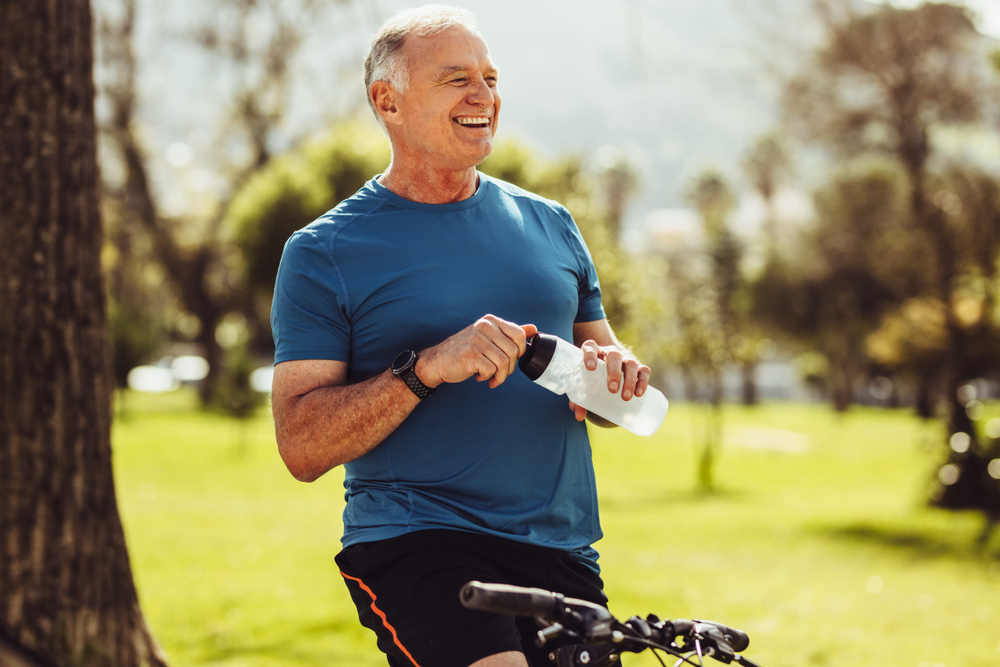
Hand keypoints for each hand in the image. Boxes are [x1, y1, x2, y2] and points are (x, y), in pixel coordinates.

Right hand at [416, 315, 537, 388]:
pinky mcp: (471, 355)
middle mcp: (484, 327)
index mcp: (490, 321)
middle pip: (513, 352)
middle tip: (498, 373)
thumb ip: (510, 333)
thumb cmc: (464, 351)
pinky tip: (479, 376)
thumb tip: (533, 329)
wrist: (437, 362)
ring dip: (499, 376)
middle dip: (509, 369)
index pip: (519, 335)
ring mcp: (477, 340)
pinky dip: (488, 378)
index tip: (509, 360)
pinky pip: (492, 370)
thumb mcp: (488, 338)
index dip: (519, 352)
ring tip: (490, 377)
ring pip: (504, 363)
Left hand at [568, 340, 650, 422]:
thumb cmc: (591, 377)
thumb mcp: (583, 385)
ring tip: (625, 397)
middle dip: (614, 372)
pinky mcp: (637, 366)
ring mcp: (625, 358)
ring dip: (630, 380)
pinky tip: (639, 393)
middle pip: (614, 356)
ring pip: (630, 363)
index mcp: (593, 352)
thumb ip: (578, 399)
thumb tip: (579, 416)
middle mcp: (609, 352)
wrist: (607, 368)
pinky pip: (643, 370)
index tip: (590, 368)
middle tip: (612, 390)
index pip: (590, 347)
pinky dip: (643, 381)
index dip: (590, 355)